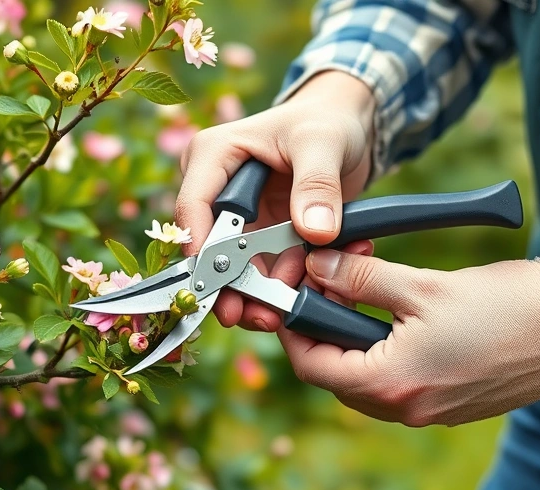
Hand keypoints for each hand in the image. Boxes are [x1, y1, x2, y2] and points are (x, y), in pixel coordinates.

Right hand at [175, 71, 375, 331]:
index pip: (193, 206)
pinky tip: (308, 292)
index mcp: (213, 155)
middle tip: (255, 316)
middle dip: (232, 286)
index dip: (201, 248)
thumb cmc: (327, 122)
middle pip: (209, 248)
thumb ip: (317, 185)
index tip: (218, 283)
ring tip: (289, 310)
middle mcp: (215, 189)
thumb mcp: (323, 144)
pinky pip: (264, 271)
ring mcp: (236, 217)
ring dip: (262, 293)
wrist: (346, 128)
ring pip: (236, 268)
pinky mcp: (258, 237)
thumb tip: (315, 232)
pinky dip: (285, 285)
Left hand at [279, 251, 539, 426]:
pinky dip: (384, 353)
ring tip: (365, 293)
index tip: (295, 294)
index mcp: (392, 383)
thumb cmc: (503, 306)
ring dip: (354, 341)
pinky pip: (397, 385)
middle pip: (335, 376)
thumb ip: (361, 278)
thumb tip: (319, 266)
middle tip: (332, 285)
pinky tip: (396, 318)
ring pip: (365, 382)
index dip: (294, 328)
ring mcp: (429, 412)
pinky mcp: (449, 406)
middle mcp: (406, 409)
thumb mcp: (422, 286)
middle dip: (324, 330)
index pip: (312, 365)